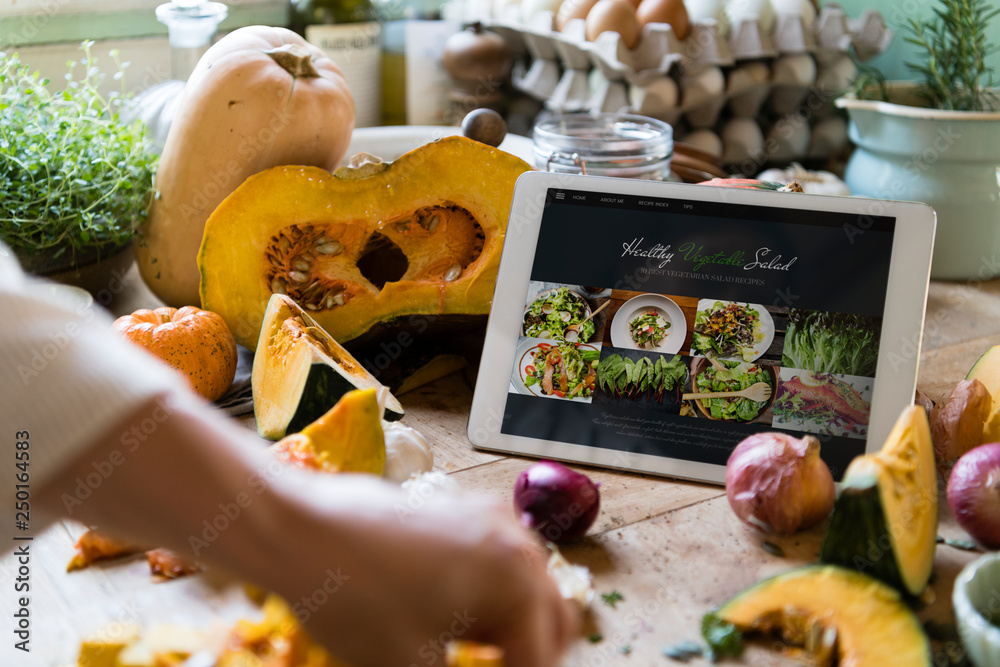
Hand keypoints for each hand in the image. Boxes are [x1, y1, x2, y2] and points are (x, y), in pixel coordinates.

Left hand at [262, 474, 578, 666]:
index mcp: (516, 580)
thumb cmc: (352, 594)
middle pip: (552, 623)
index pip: (540, 661)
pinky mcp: (463, 512)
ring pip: (529, 590)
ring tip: (474, 657)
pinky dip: (494, 599)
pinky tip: (456, 623)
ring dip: (514, 630)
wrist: (300, 529)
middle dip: (528, 657)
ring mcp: (490, 519)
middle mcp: (516, 542)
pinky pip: (501, 563)